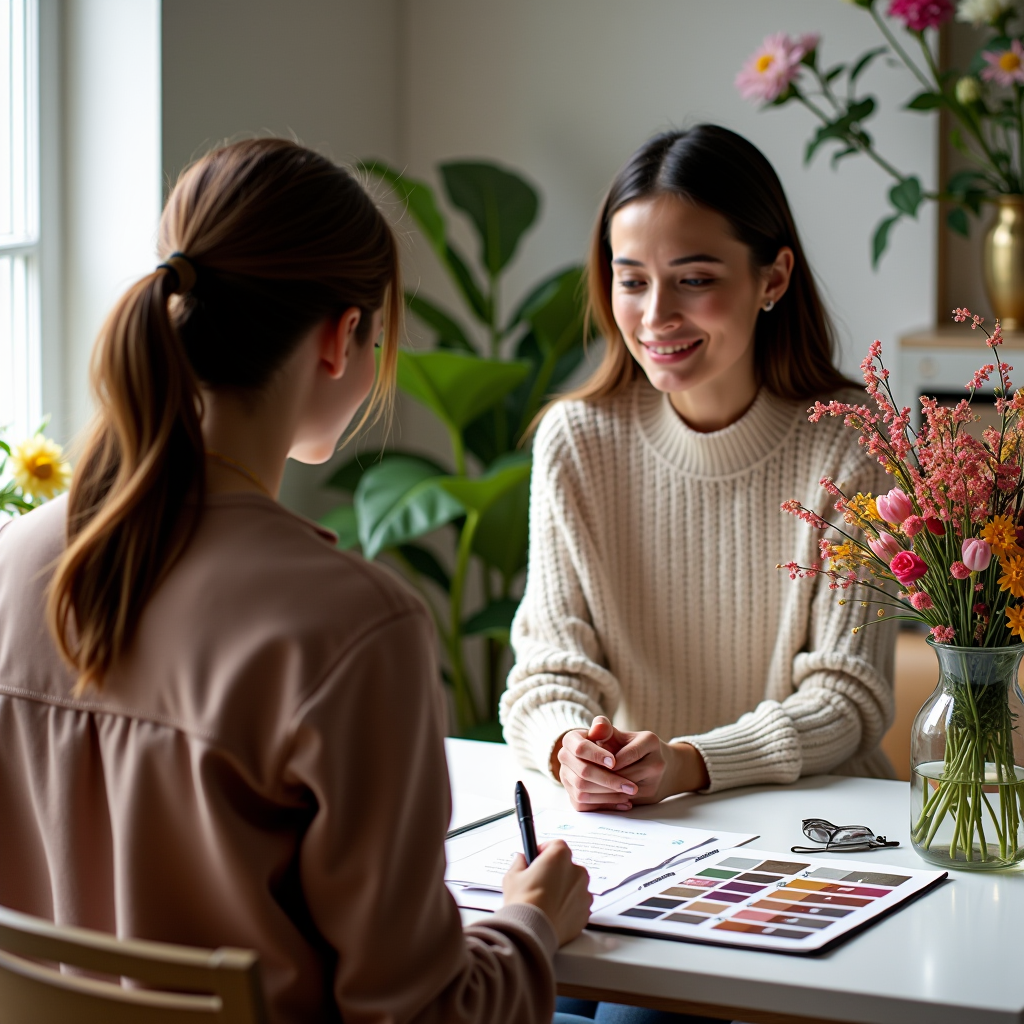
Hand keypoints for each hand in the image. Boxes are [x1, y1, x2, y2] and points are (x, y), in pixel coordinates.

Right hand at [502, 840, 591, 945]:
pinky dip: (569, 906)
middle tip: (539, 882)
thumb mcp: (512, 876)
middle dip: (555, 871)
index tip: (537, 858)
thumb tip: (521, 859)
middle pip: (566, 865)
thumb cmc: (524, 903)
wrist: (533, 931)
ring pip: (574, 885)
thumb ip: (519, 862)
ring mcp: (584, 892)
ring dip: (564, 888)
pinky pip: (578, 903)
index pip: (556, 844)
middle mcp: (576, 871)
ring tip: (546, 900)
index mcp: (560, 856)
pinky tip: (554, 912)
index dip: (545, 850)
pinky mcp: (585, 911)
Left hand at [554, 716, 708, 810]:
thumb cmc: (632, 747)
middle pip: (625, 773)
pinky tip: (595, 795)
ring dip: (603, 789)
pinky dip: (610, 798)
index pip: (625, 753)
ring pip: (625, 789)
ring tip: (584, 786)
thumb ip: (606, 731)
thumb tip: (595, 726)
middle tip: (580, 776)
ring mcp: (657, 780)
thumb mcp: (621, 736)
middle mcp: (658, 761)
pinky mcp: (652, 796)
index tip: (587, 761)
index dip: (604, 759)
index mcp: (650, 741)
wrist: (659, 765)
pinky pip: (627, 799)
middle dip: (601, 776)